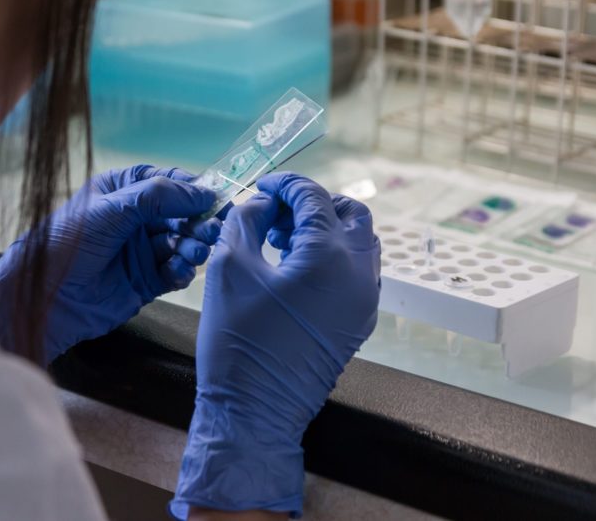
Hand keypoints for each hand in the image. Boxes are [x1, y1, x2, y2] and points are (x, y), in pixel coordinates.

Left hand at [0, 165, 221, 362]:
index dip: (193, 188)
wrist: (46, 297)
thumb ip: (160, 197)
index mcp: (124, 190)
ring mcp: (142, 250)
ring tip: (194, 252)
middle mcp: (136, 217)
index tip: (215, 197)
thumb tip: (206, 192)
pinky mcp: (147, 281)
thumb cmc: (71, 242)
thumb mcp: (114, 209)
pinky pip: (175, 272)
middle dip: (199, 221)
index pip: (168, 181)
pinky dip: (182, 271)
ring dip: (193, 246)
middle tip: (212, 230)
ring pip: (182, 243)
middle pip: (182, 214)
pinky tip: (179, 271)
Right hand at [171, 173, 379, 518]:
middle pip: (352, 214)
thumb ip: (246, 221)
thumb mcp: (229, 267)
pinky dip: (335, 257)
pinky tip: (297, 268)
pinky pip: (359, 272)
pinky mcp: (360, 321)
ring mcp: (366, 300)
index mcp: (329, 255)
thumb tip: (262, 205)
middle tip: (278, 214)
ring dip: (328, 229)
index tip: (261, 188)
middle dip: (315, 203)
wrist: (256, 410)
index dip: (285, 185)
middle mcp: (360, 273)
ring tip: (285, 240)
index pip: (314, 197)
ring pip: (361, 242)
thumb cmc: (237, 338)